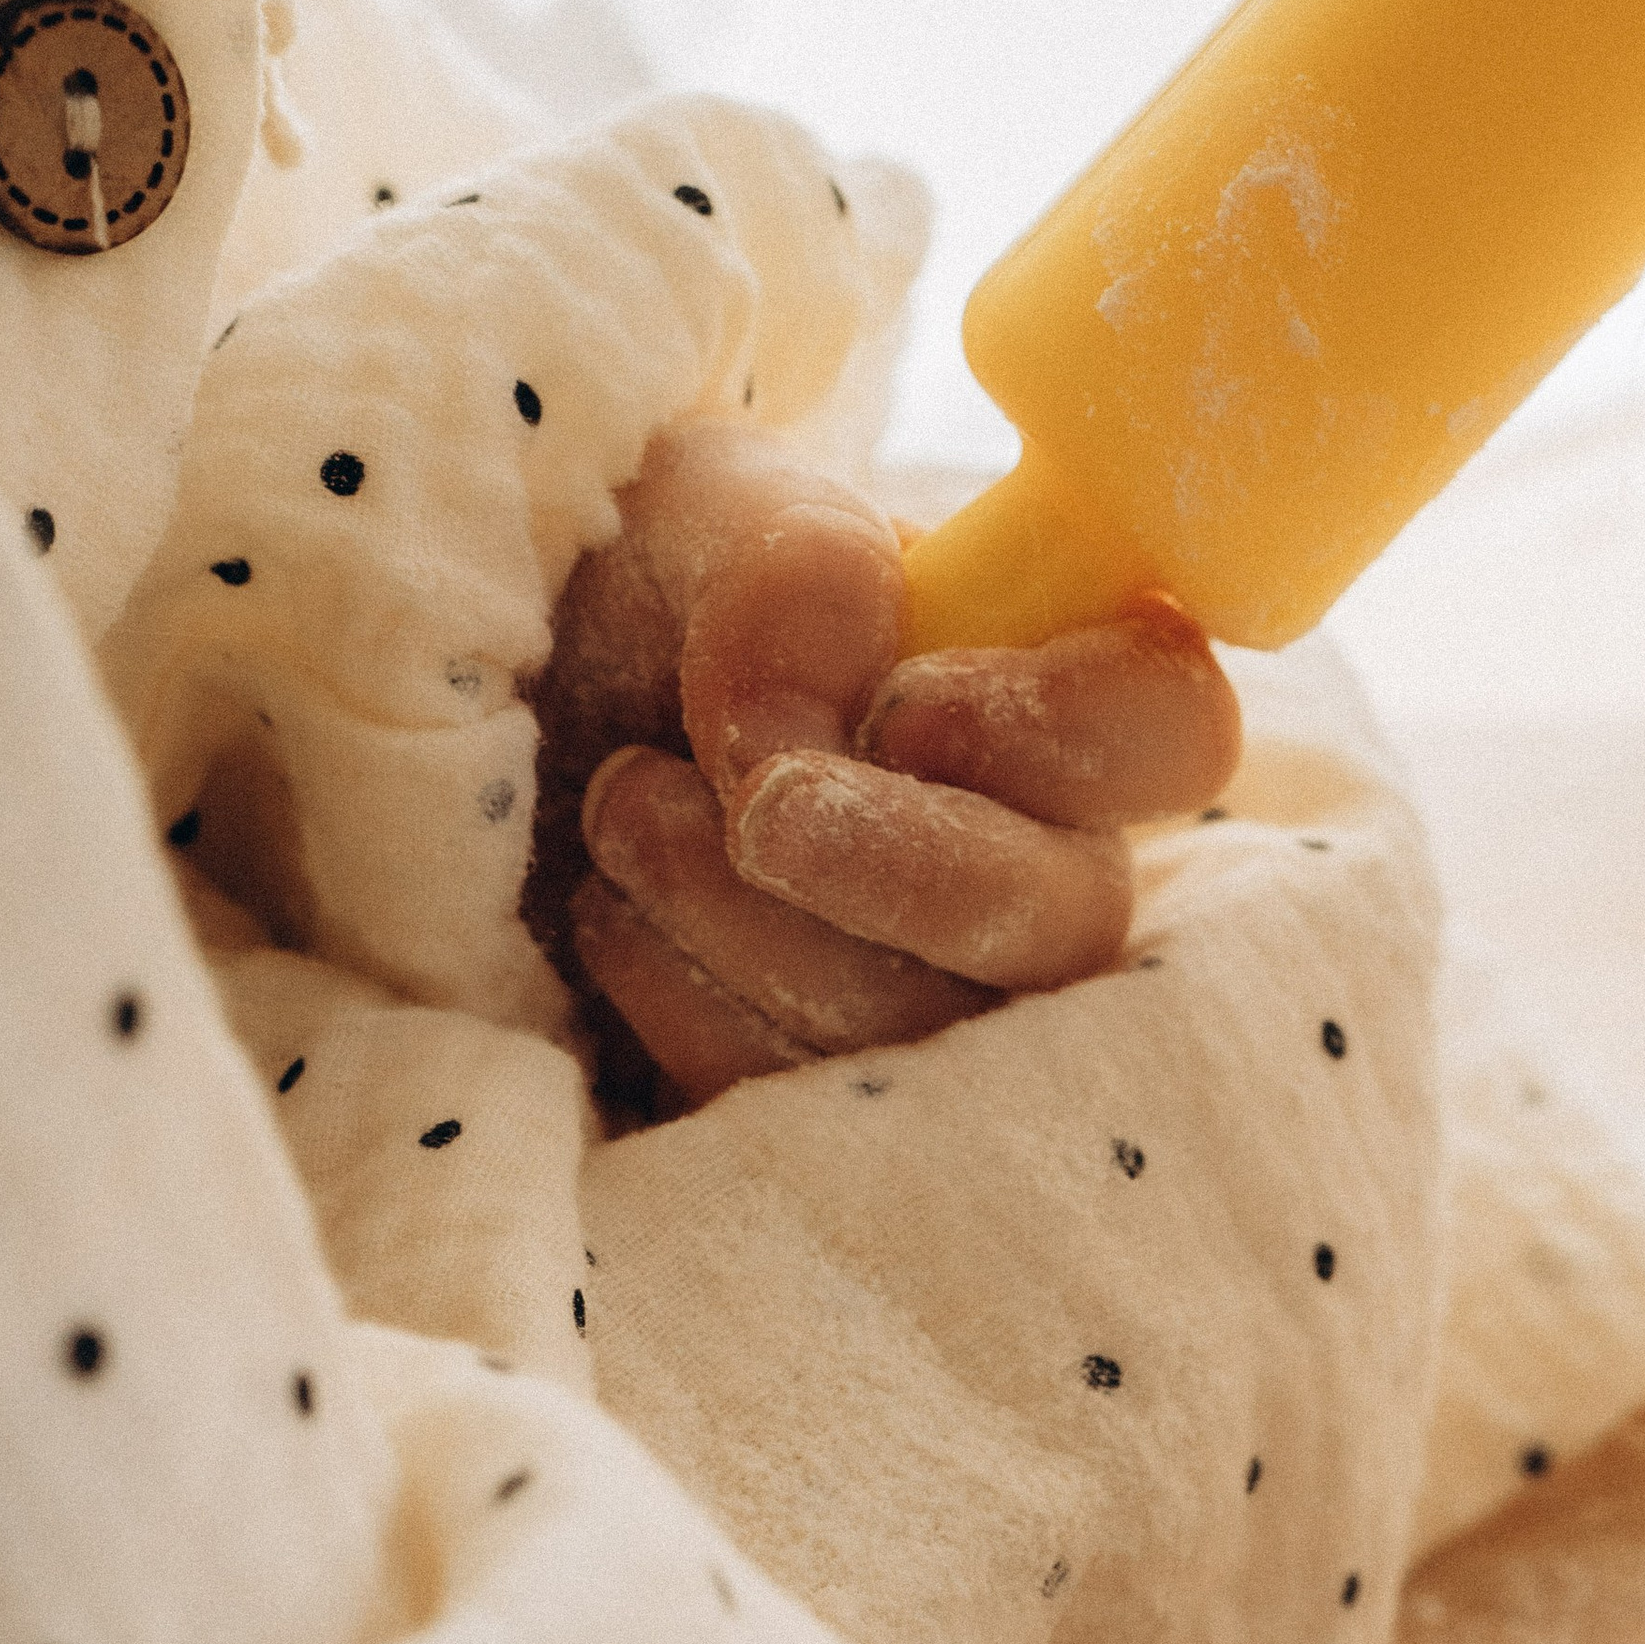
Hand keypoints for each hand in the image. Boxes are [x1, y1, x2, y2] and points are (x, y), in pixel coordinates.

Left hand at [529, 418, 1240, 1105]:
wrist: (477, 763)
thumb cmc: (616, 615)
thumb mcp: (685, 521)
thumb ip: (786, 552)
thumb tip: (849, 630)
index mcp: (1037, 703)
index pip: (1168, 727)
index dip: (1064, 733)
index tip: (906, 708)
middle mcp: (1028, 876)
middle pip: (1062, 924)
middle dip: (892, 863)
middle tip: (752, 805)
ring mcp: (939, 1021)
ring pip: (924, 1039)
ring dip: (751, 922)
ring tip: (625, 815)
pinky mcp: (826, 1122)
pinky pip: (804, 1119)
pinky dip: (689, 1011)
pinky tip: (615, 924)